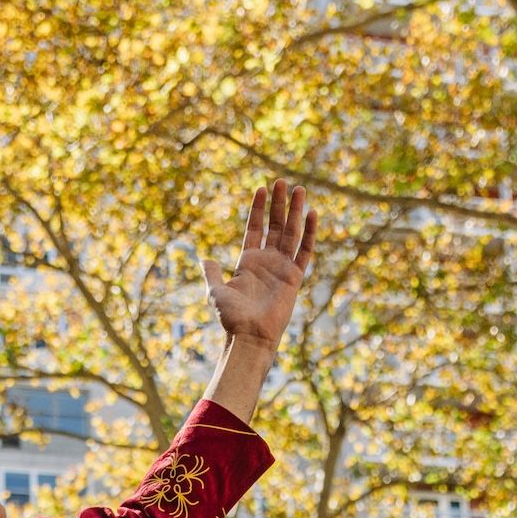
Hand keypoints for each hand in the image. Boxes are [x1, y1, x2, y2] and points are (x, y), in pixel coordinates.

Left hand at [205, 181, 316, 353]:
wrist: (248, 336)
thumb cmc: (231, 317)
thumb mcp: (216, 291)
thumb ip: (212, 273)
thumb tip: (205, 258)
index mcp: (248, 262)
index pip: (255, 228)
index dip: (258, 209)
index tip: (261, 188)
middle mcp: (267, 262)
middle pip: (275, 226)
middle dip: (278, 204)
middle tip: (282, 181)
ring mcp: (282, 268)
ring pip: (291, 233)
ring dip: (294, 211)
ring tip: (298, 189)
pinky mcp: (295, 277)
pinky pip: (305, 251)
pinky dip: (309, 233)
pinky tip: (311, 214)